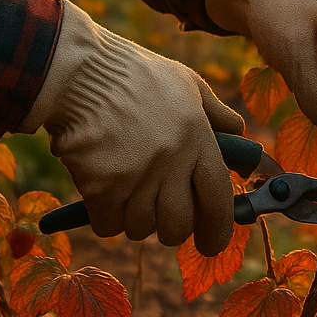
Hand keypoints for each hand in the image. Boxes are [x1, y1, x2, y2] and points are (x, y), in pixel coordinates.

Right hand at [20, 1, 242, 255]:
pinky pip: (109, 226)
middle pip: (179, 225)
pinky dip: (105, 218)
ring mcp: (136, 176)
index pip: (218, 199)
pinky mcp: (101, 186)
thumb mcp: (186, 83)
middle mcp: (172, 161)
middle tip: (159, 217)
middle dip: (170, 230)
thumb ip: (216, 113)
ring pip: (141, 229)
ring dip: (134, 220)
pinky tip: (100, 193)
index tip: (211, 245)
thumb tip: (240, 133)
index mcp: (198, 137)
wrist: (76, 71)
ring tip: (125, 192)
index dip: (218, 229)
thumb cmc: (133, 75)